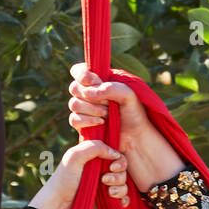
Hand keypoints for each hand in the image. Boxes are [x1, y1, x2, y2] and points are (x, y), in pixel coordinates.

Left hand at [31, 137, 128, 208]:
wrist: (60, 205)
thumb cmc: (63, 180)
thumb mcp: (74, 156)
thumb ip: (94, 147)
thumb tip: (115, 153)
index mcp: (94, 157)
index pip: (115, 153)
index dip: (118, 159)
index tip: (112, 166)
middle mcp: (101, 170)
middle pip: (122, 169)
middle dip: (119, 175)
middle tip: (105, 180)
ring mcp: (105, 185)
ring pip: (124, 183)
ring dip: (120, 188)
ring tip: (109, 193)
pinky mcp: (107, 200)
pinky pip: (124, 198)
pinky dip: (124, 200)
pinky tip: (118, 202)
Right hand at [69, 63, 183, 193]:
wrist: (135, 137)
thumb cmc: (134, 114)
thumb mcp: (128, 94)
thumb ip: (110, 88)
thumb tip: (90, 93)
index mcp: (98, 82)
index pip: (79, 71)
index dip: (82, 74)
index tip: (95, 81)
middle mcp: (89, 94)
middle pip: (74, 88)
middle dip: (90, 95)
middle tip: (108, 103)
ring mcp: (84, 110)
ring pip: (74, 104)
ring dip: (91, 109)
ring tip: (107, 114)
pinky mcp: (83, 125)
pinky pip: (74, 119)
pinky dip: (87, 121)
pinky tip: (101, 123)